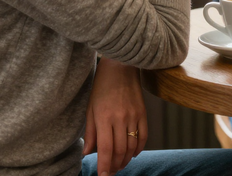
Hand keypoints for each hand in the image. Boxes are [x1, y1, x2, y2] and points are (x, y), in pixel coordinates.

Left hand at [84, 59, 146, 174]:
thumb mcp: (90, 108)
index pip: (106, 148)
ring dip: (126, 160)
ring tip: (119, 165)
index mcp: (104, 117)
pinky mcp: (143, 113)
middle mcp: (120, 118)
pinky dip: (138, 148)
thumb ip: (89, 132)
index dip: (105, 165)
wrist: (121, 67)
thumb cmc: (102, 87)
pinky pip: (143, 136)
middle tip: (110, 172)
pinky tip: (132, 154)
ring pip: (132, 146)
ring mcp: (134, 116)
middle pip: (120, 150)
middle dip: (115, 165)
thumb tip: (88, 153)